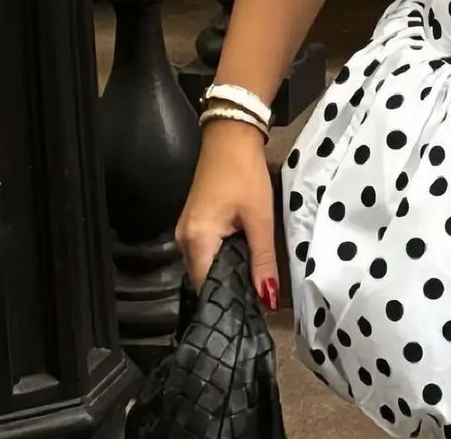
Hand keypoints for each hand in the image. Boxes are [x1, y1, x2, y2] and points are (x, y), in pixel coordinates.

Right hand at [175, 120, 279, 309]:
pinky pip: (205, 253)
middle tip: (255, 304)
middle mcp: (183, 241)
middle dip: (228, 290)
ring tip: (251, 287)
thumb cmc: (245, 174)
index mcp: (197, 241)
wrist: (231, 135)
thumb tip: (268, 299)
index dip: (228, 301)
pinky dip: (221, 260)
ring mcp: (185, 232)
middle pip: (204, 280)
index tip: (249, 315)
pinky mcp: (192, 224)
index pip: (207, 288)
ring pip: (205, 267)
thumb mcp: (260, 217)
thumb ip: (263, 260)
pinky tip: (240, 262)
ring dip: (225, 275)